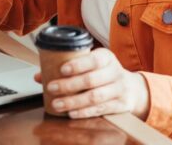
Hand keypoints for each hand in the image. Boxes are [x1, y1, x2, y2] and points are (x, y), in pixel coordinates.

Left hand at [34, 48, 150, 119]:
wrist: (132, 89)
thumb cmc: (103, 74)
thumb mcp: (91, 65)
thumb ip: (67, 68)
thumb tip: (39, 76)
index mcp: (106, 57)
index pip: (93, 59)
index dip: (77, 65)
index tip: (62, 70)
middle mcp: (114, 72)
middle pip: (91, 80)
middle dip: (69, 85)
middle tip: (52, 88)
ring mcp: (119, 89)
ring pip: (95, 97)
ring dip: (74, 102)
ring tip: (57, 104)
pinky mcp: (120, 105)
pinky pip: (101, 109)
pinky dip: (84, 112)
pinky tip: (72, 113)